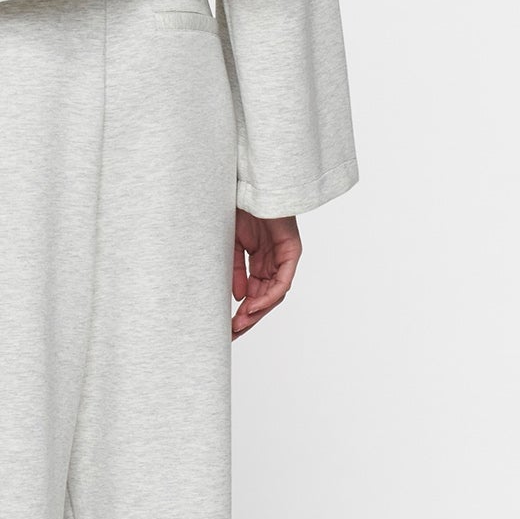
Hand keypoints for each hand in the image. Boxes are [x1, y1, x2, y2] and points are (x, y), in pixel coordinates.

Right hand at [232, 210, 300, 337]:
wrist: (250, 185)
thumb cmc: (241, 209)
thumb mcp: (232, 246)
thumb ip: (237, 271)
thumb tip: (239, 297)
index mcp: (261, 260)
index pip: (254, 293)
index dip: (242, 311)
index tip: (227, 326)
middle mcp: (274, 261)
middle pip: (265, 298)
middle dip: (249, 317)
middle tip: (233, 333)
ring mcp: (284, 258)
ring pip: (274, 294)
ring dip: (258, 312)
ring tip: (240, 324)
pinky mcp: (292, 252)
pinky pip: (282, 282)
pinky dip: (267, 296)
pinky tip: (251, 306)